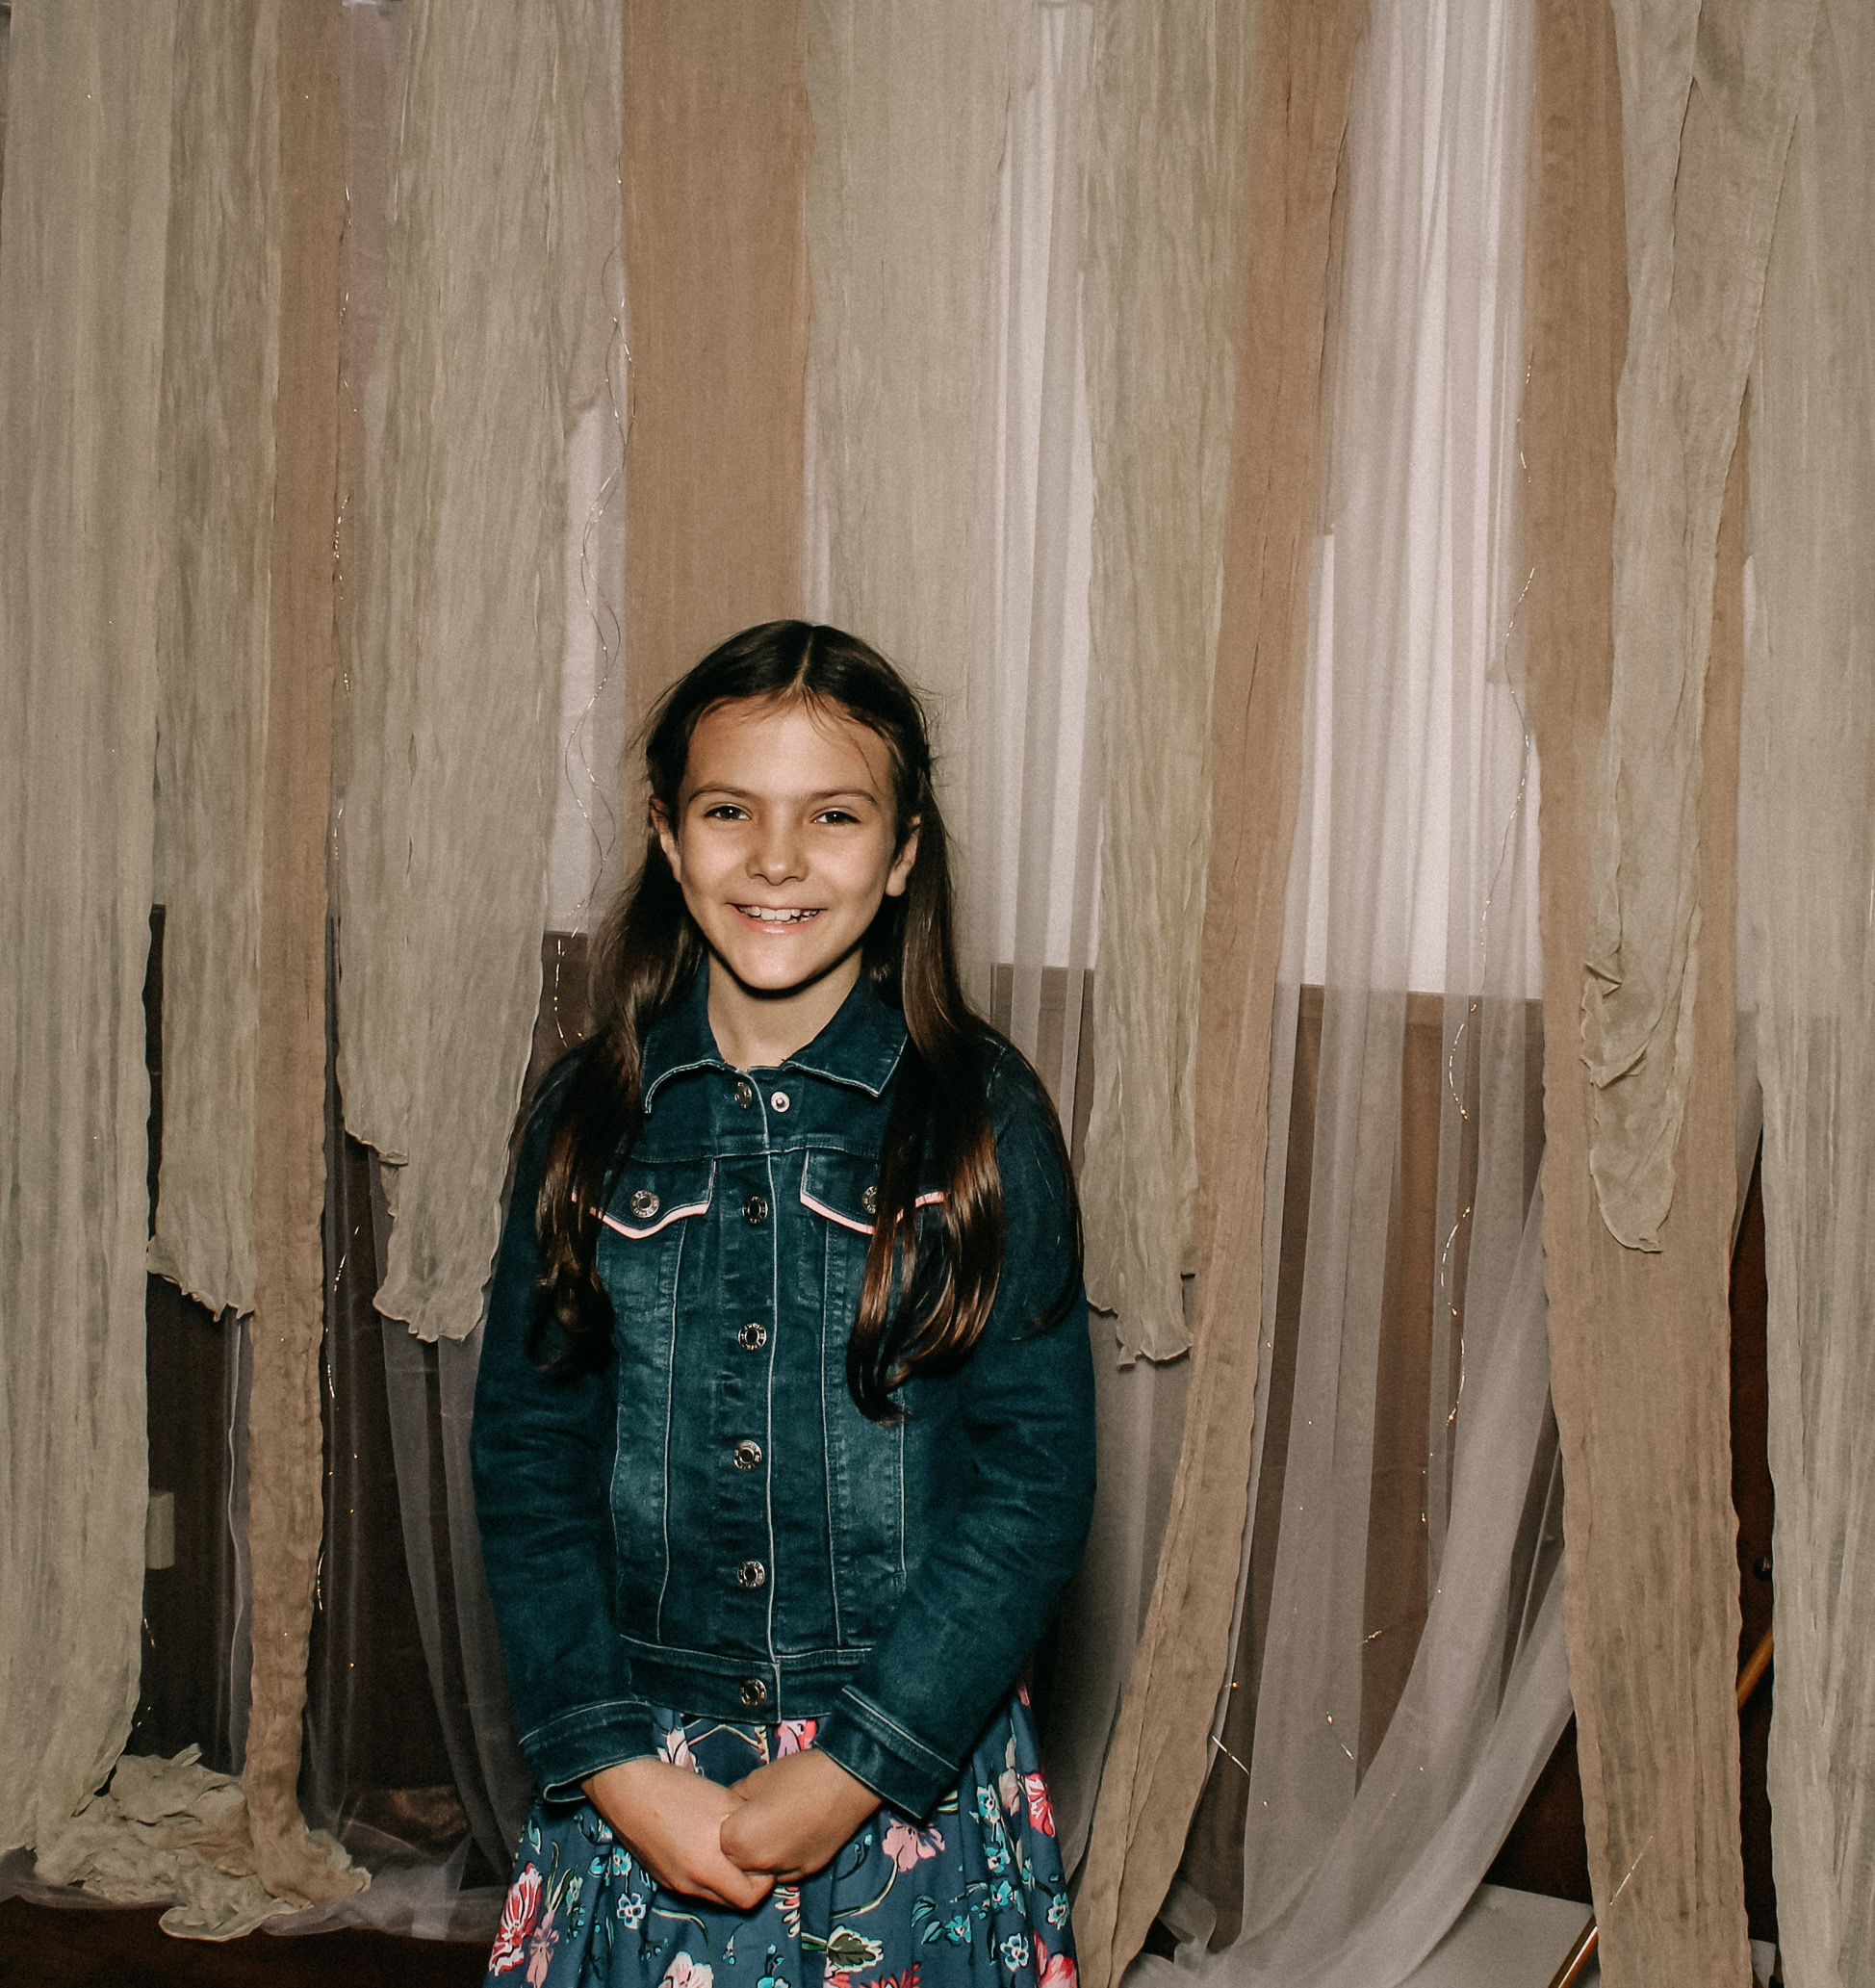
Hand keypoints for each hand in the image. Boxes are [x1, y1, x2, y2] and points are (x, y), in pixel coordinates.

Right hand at [582, 1758, 773, 1909]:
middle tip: (751, 1854)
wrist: (626, 1788)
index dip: (764, 1882)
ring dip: (726, 1880)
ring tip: (730, 1848)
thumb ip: (748, 1826)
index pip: (748, 1899)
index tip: (764, 1857)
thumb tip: (767, 1838)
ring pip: (711, 1895)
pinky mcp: (662, 1876)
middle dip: (747, 1883)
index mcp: (706, 1868)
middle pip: (730, 1902)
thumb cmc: (678, 1790)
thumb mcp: (722, 1801)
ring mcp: (673, 1883)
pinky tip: (705, 1845)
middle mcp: (688, 1885)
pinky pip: (693, 1886)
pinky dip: (706, 1874)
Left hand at [719, 1749, 880, 1882]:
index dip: (728, 1825)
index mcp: (741, 1840)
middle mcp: (759, 1864)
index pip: (719, 1842)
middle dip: (740, 1846)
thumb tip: (729, 1806)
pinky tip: (793, 1837)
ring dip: (761, 1857)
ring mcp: (786, 1871)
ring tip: (775, 1829)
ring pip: (762, 1873)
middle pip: (738, 1863)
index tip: (739, 1810)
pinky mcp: (809, 1872)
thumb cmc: (797, 1775)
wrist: (846, 1781)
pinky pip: (786, 1872)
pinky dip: (784, 1860)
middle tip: (754, 1820)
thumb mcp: (757, 1778)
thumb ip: (736, 1798)